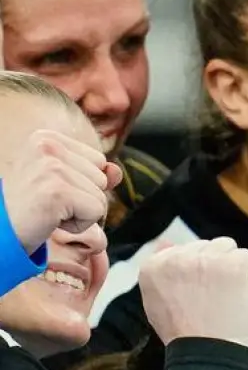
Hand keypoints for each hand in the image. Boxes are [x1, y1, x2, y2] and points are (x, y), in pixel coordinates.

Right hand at [2, 130, 119, 251]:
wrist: (1, 231)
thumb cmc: (32, 208)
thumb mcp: (64, 184)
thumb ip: (94, 173)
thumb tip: (115, 169)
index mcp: (47, 138)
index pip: (98, 160)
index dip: (82, 183)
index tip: (52, 190)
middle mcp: (48, 146)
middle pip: (102, 178)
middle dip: (83, 199)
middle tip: (50, 203)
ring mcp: (51, 168)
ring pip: (101, 197)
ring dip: (80, 213)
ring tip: (50, 211)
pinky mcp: (57, 191)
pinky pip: (96, 212)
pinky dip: (78, 225)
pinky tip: (52, 221)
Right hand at [139, 238, 247, 348]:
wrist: (208, 352)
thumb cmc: (184, 334)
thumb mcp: (157, 302)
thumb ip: (162, 270)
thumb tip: (165, 241)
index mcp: (153, 265)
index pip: (182, 250)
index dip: (196, 270)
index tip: (199, 289)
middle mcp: (177, 256)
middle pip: (205, 246)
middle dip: (213, 265)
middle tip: (215, 294)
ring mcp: (205, 258)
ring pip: (226, 246)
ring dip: (230, 265)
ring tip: (228, 293)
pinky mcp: (232, 264)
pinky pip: (245, 257)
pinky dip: (247, 274)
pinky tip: (239, 294)